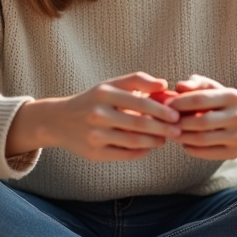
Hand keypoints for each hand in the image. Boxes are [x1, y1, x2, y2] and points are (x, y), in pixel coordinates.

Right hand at [8, 72, 181, 160]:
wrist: (59, 121)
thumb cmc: (93, 101)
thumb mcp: (109, 85)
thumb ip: (136, 82)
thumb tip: (164, 84)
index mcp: (104, 93)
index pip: (140, 101)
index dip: (162, 110)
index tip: (176, 114)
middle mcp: (98, 113)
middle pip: (139, 123)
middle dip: (163, 128)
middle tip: (177, 130)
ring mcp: (95, 135)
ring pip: (134, 141)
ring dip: (154, 141)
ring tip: (164, 139)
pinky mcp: (94, 153)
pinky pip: (125, 154)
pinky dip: (141, 152)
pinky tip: (148, 148)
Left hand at [167, 74, 236, 159]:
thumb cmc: (225, 102)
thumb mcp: (215, 88)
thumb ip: (196, 83)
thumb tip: (179, 86)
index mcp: (232, 96)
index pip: (200, 99)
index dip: (180, 103)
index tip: (166, 105)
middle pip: (201, 122)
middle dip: (179, 123)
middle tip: (165, 122)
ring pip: (202, 140)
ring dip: (182, 137)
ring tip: (172, 132)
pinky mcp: (235, 153)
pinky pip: (207, 153)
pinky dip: (191, 149)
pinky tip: (184, 143)